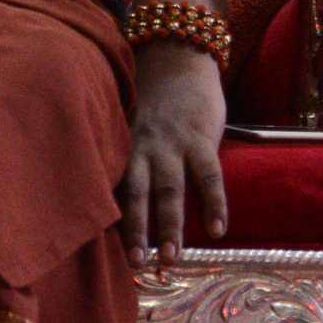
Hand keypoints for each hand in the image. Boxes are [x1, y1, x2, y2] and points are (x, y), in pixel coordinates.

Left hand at [116, 40, 227, 261]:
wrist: (179, 56)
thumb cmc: (155, 101)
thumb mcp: (133, 126)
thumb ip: (129, 159)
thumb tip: (115, 200)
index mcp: (126, 148)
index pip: (114, 189)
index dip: (110, 220)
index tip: (103, 253)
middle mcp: (145, 148)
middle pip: (138, 194)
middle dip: (136, 231)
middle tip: (135, 265)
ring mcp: (174, 143)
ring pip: (170, 190)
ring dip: (170, 227)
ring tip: (172, 260)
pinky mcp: (201, 137)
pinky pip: (208, 175)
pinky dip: (213, 203)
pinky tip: (219, 231)